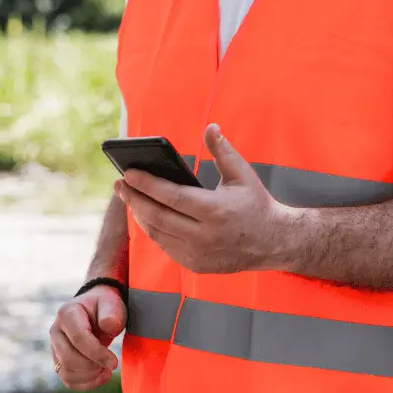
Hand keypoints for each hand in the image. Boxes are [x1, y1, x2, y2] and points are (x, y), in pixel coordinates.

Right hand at [49, 285, 125, 391]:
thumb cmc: (105, 307)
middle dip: (92, 366)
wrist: (99, 311)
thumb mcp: (111, 303)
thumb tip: (108, 324)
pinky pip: (68, 380)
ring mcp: (55, 347)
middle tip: (111, 364)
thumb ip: (111, 312)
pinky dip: (86, 383)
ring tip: (106, 369)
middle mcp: (56, 330)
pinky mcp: (59, 360)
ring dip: (89, 377)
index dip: (97, 354)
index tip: (114, 363)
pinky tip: (100, 376)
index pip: (79, 338)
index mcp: (67, 313)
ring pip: (66, 372)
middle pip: (68, 359)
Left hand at [115, 123, 285, 274]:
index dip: (147, 185)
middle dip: (134, 199)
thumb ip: (223, 151)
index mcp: (215, 211)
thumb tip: (210, 127)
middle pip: (158, 217)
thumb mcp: (242, 174)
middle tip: (118, 185)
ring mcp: (199, 254)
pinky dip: (153, 230)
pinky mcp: (196, 265)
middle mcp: (204, 236)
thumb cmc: (256, 203)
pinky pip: (166, 246)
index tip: (128, 173)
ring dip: (140, 215)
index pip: (172, 196)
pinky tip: (145, 215)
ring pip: (158, 234)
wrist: (274, 242)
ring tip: (128, 197)